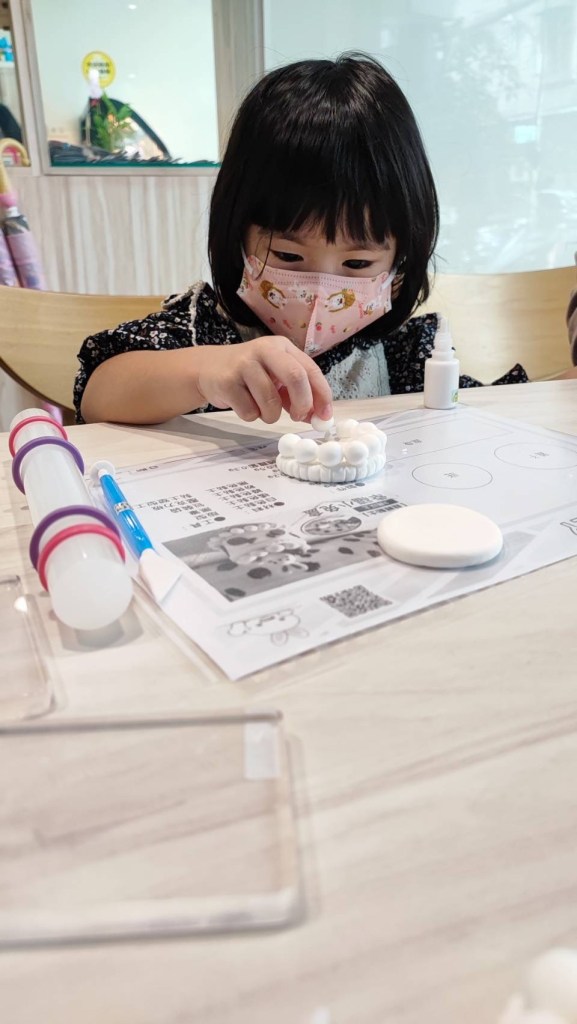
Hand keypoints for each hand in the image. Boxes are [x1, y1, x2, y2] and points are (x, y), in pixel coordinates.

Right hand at [194, 336, 332, 423]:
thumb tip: (318, 417)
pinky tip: (242, 404)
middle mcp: (264, 350)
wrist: (207, 369)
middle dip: (302, 403)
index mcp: (282, 347)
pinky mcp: (227, 381)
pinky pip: (249, 411)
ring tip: (261, 409)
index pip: (310, 370)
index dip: (322, 395)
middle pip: (296, 377)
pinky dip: (251, 416)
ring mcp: (244, 364)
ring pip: (271, 402)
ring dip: (271, 415)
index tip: (326, 416)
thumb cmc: (248, 375)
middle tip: (298, 417)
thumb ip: (296, 395)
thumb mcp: (275, 378)